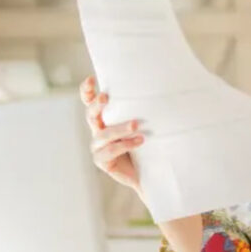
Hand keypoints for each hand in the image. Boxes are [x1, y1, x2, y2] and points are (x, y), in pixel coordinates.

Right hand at [79, 76, 143, 193]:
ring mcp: (98, 147)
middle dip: (96, 105)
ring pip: (104, 135)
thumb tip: (163, 87)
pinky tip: (140, 141)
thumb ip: (145, 110)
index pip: (90, 102)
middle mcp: (98, 131)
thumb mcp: (146, 124)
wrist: (151, 172)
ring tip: (135, 125)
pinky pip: (110, 151)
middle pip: (90, 115)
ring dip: (119, 128)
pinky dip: (125, 144)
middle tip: (106, 97)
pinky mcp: (102, 161)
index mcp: (105, 118)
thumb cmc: (149, 144)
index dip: (87, 91)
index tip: (90, 79)